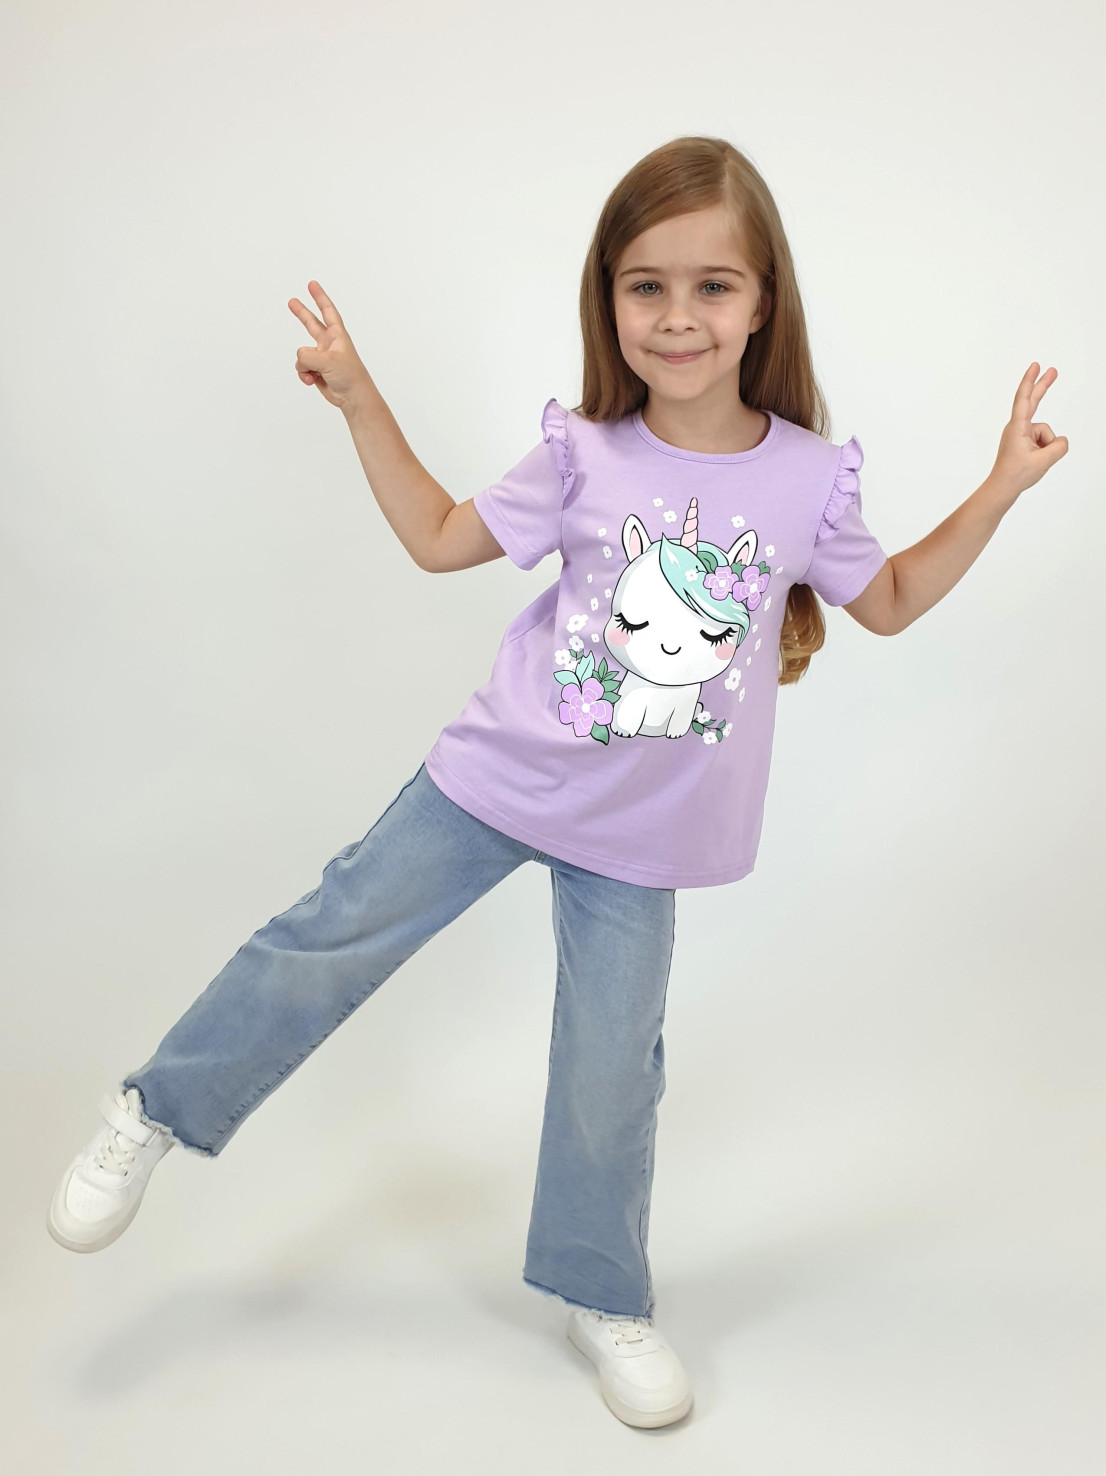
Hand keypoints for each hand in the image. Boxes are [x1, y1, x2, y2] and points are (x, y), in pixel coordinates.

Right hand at [287, 281, 372, 410]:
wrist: (353, 398)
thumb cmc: (350, 376)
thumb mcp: (327, 360)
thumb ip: (307, 356)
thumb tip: (300, 361)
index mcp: (337, 336)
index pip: (328, 311)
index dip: (320, 297)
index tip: (312, 284)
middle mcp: (329, 344)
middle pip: (312, 324)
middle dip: (302, 313)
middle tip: (292, 301)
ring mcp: (322, 358)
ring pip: (301, 355)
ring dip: (304, 365)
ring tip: (314, 373)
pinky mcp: (317, 371)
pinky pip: (302, 368)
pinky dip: (304, 375)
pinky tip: (312, 381)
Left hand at [989, 363, 1068, 499]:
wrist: (1002, 488)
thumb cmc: (1016, 474)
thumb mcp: (1044, 461)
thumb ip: (1059, 446)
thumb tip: (1061, 441)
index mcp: (1017, 427)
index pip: (1024, 399)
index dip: (1030, 381)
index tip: (1036, 366)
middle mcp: (1017, 427)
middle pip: (1033, 402)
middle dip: (1043, 386)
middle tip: (1053, 370)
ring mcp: (1020, 434)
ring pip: (1045, 433)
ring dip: (1047, 447)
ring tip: (1034, 461)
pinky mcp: (1024, 441)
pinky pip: (1043, 440)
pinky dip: (1045, 450)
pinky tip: (1036, 461)